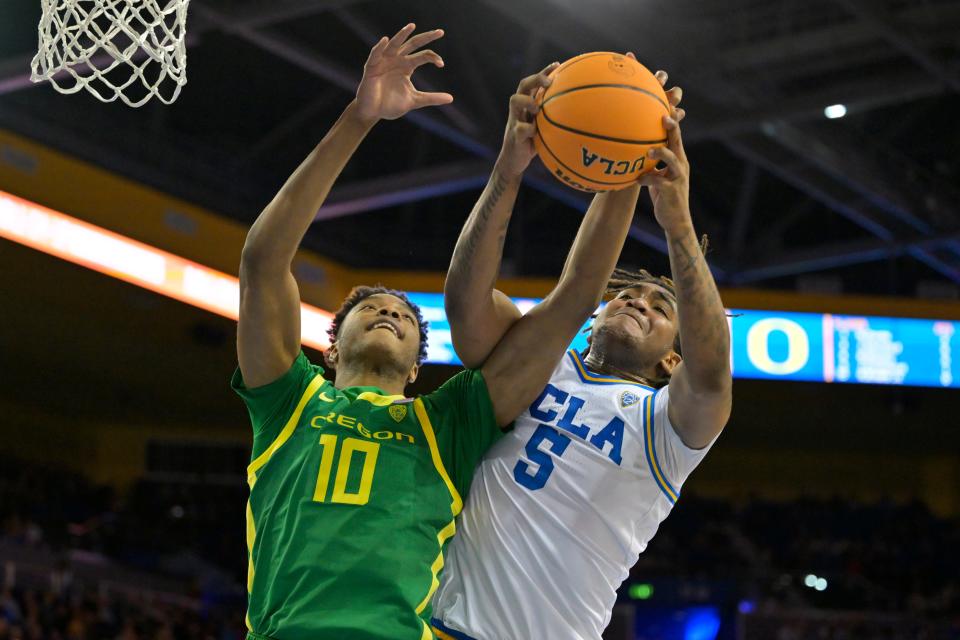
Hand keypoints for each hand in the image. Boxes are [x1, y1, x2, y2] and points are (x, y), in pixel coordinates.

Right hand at [355, 23, 452, 123]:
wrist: (373, 112)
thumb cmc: (391, 104)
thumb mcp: (415, 100)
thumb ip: (431, 98)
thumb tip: (451, 98)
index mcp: (407, 66)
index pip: (423, 56)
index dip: (433, 57)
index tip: (441, 64)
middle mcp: (397, 60)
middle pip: (412, 44)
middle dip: (426, 37)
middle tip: (440, 32)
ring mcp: (384, 62)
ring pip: (394, 45)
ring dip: (402, 35)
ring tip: (411, 26)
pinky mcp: (372, 67)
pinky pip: (375, 54)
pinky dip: (379, 47)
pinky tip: (386, 40)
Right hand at [496, 62, 558, 176]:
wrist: (514, 162)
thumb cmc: (533, 144)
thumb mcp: (545, 130)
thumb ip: (556, 120)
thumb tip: (583, 115)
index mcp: (527, 105)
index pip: (534, 82)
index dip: (544, 72)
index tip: (557, 65)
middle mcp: (519, 109)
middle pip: (523, 85)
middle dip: (535, 79)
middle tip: (548, 82)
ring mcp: (514, 120)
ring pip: (514, 101)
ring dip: (527, 101)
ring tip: (537, 107)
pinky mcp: (514, 135)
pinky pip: (520, 129)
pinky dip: (528, 129)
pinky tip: (536, 132)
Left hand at [637, 67, 689, 235]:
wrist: (675, 220)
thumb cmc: (663, 195)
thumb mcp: (657, 174)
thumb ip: (649, 161)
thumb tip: (631, 149)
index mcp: (676, 157)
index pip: (674, 133)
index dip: (671, 116)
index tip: (665, 101)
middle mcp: (680, 163)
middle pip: (677, 140)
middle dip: (672, 127)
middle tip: (664, 115)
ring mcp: (678, 176)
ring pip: (672, 160)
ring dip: (661, 153)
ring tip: (649, 150)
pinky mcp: (672, 190)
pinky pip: (658, 181)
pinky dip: (646, 179)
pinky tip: (636, 180)